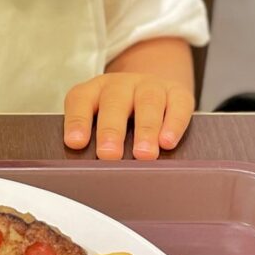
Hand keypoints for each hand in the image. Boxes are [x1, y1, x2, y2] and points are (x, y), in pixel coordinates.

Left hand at [63, 73, 195, 160]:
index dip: (77, 121)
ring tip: (143, 154)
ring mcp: (150, 86)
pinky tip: (167, 143)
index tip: (76, 142)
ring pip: (148, 102)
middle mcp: (121, 85)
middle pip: (115, 102)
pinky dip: (174, 124)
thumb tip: (87, 169)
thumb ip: (89, 141)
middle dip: (112, 130)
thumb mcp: (97, 123)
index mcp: (94, 91)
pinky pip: (178, 105)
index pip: (81, 100)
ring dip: (145, 129)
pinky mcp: (177, 93)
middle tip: (110, 155)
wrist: (150, 94)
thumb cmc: (117, 119)